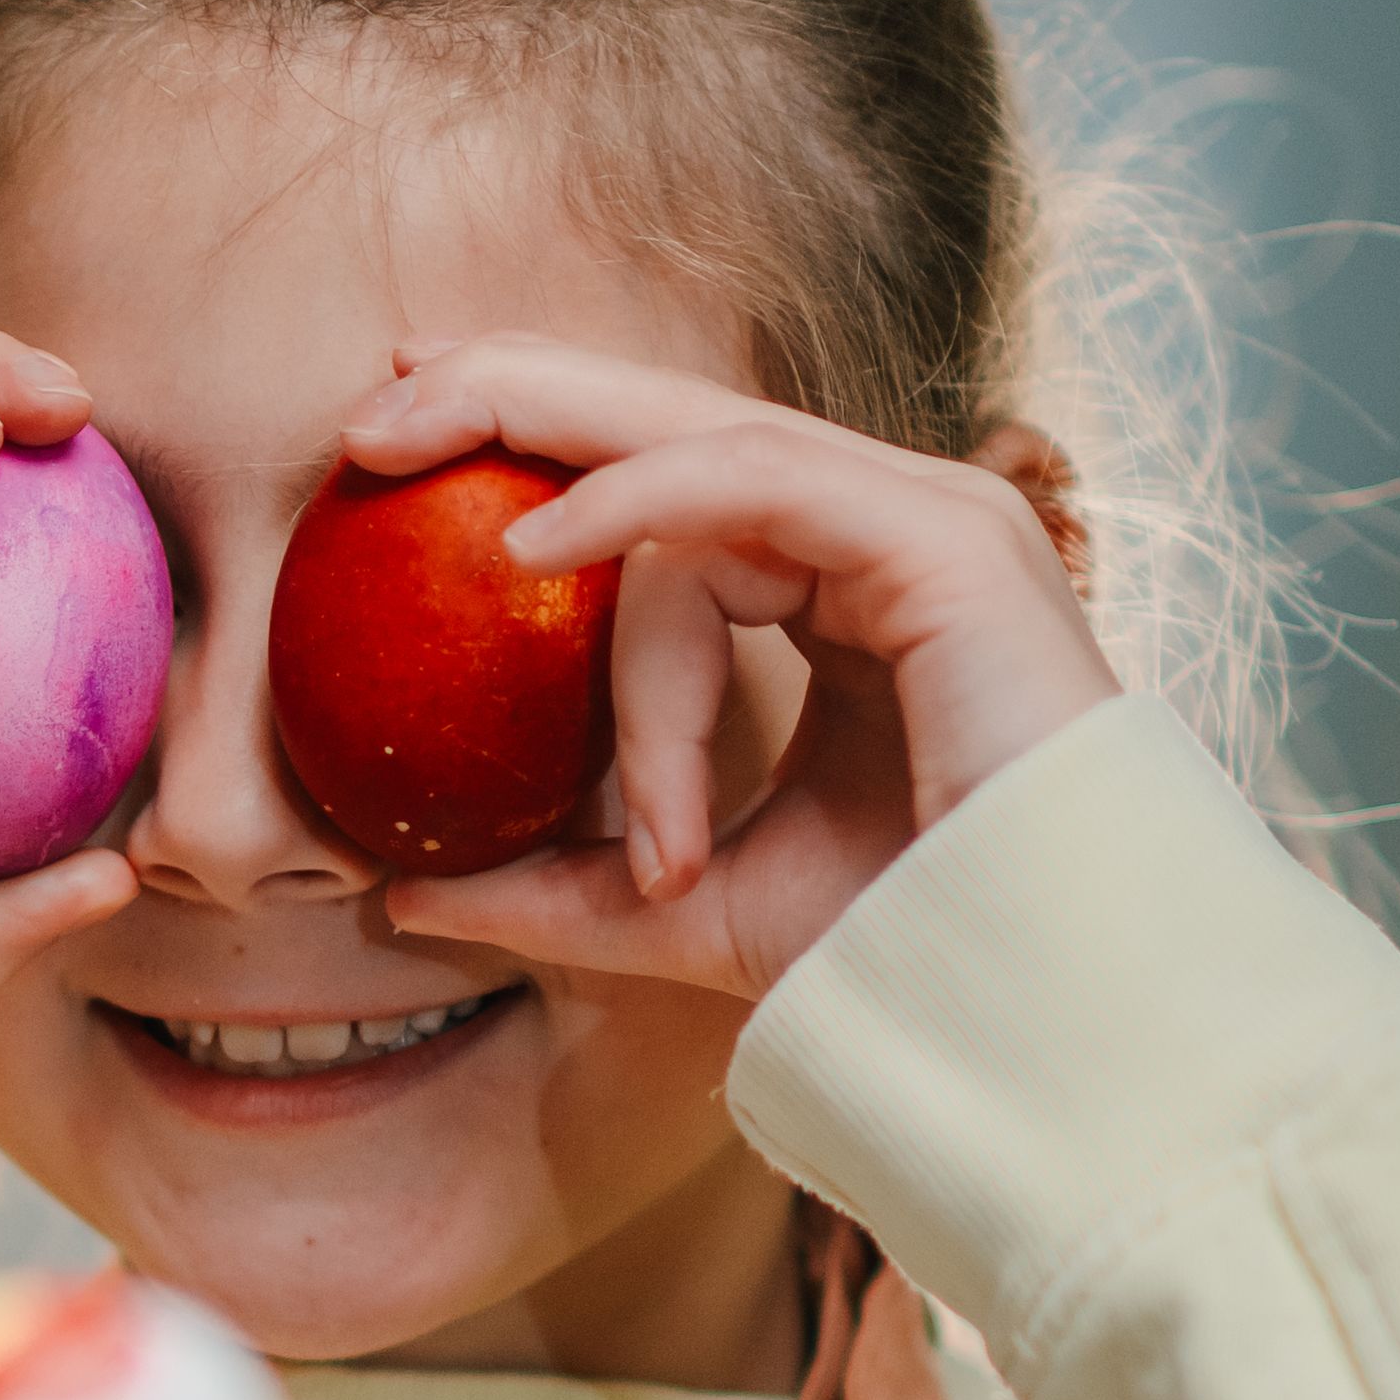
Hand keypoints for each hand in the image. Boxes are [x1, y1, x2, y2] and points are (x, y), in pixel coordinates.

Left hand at [333, 337, 1121, 1001]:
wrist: (1029, 1002)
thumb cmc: (896, 953)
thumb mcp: (685, 910)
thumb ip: (554, 888)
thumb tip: (405, 896)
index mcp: (843, 590)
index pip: (675, 491)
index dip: (543, 466)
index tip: (404, 483)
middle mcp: (884, 535)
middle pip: (675, 422)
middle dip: (514, 396)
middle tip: (370, 410)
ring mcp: (922, 525)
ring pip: (697, 453)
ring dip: (543, 462)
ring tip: (396, 453)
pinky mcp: (937, 545)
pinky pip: (749, 488)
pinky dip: (629, 507)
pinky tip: (525, 552)